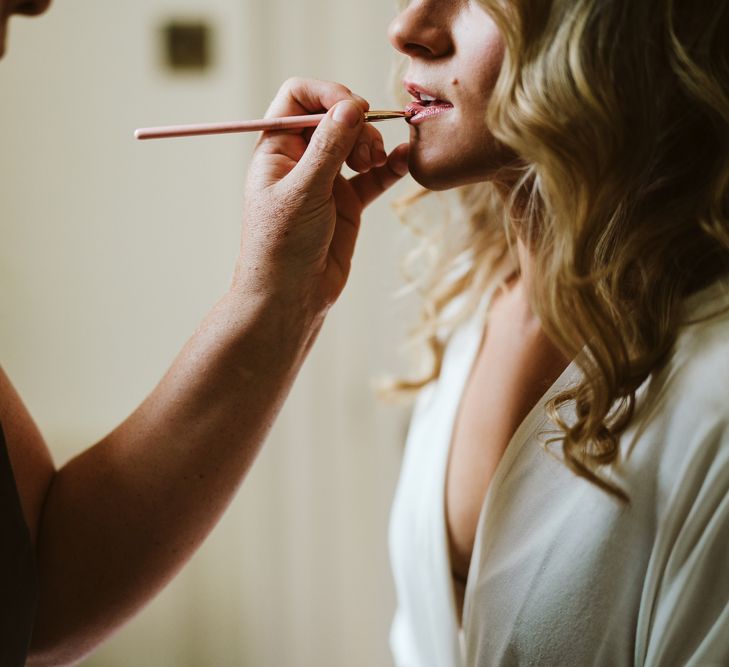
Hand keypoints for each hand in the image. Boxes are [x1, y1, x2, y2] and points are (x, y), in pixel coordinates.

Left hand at [235, 77, 408, 310]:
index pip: (298, 97)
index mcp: (276, 149)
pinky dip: (389, 167)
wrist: (291, 296)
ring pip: (355, 144)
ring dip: (371, 145)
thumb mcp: (303, 190)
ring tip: (374, 165)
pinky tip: (403, 161)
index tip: (352, 108)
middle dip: (355, 125)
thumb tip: (351, 104)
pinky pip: (373, 177)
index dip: (326, 94)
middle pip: (333, 117)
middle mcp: (300, 160)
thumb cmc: (281, 245)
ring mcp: (325, 181)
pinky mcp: (346, 205)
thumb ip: (328, 147)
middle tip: (365, 150)